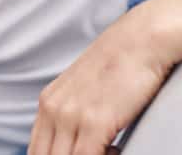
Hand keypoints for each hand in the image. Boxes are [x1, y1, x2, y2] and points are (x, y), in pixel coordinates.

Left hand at [28, 0, 175, 154]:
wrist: (145, 37)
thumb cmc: (124, 61)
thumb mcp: (85, 85)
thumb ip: (73, 110)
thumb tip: (76, 139)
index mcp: (48, 102)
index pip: (37, 151)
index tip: (79, 153)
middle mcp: (53, 109)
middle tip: (100, 151)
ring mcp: (71, 116)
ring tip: (110, 150)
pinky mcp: (94, 122)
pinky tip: (117, 148)